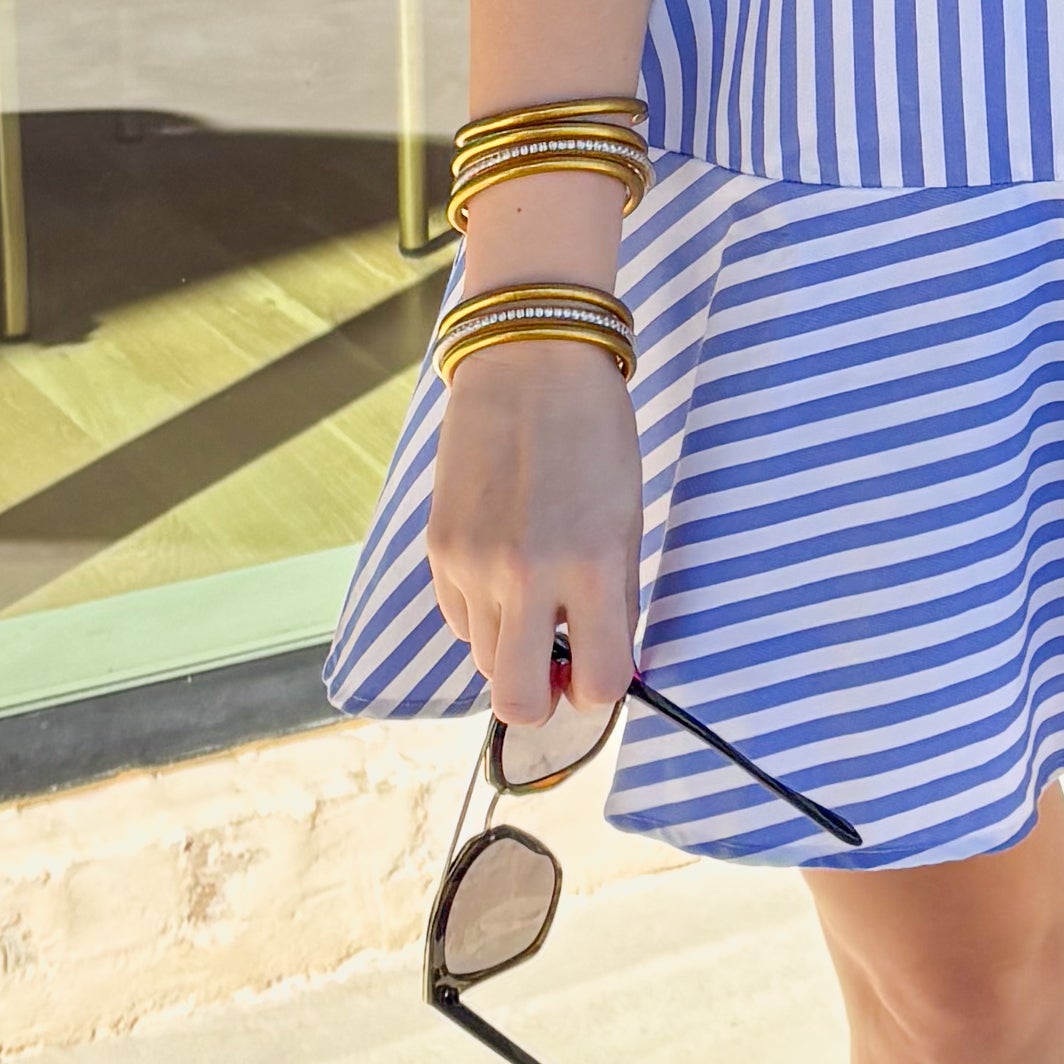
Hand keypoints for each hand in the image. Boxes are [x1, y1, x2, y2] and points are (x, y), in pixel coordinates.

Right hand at [424, 335, 641, 725]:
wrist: (528, 361)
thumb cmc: (594, 432)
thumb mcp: (627, 516)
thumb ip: (616, 597)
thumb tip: (604, 664)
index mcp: (593, 566)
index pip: (599, 684)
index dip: (602, 689)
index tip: (599, 670)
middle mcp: (527, 575)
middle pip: (519, 701)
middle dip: (541, 699)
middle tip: (556, 665)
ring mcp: (473, 565)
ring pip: (484, 660)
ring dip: (509, 646)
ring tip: (530, 593)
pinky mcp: (437, 548)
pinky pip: (457, 617)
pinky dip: (480, 610)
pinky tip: (499, 563)